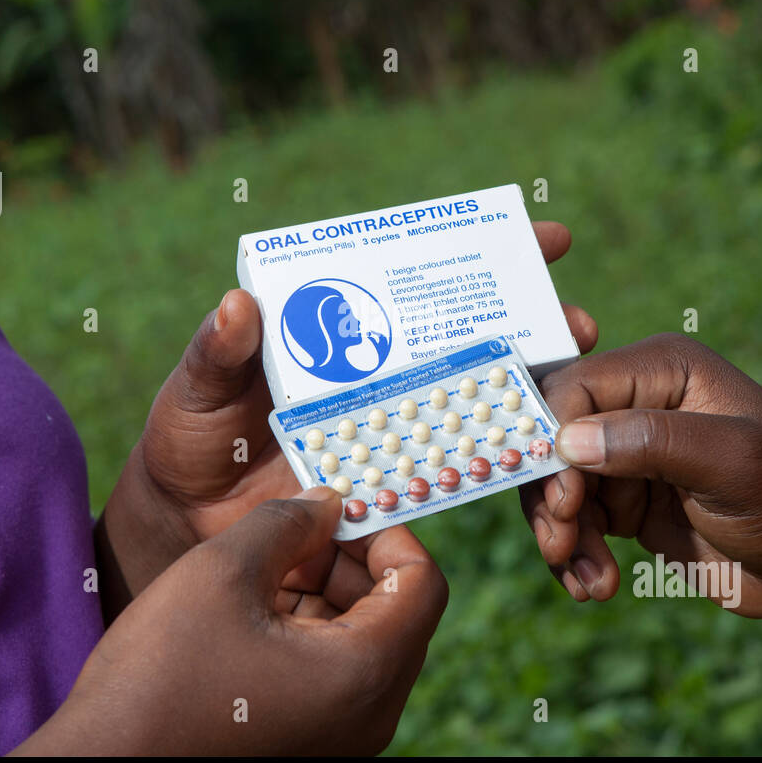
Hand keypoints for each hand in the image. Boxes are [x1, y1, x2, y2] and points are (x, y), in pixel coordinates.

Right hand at [17, 487, 448, 754]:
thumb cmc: (160, 675)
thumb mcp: (222, 571)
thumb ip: (287, 522)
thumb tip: (328, 503)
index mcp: (363, 673)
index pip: (422, 583)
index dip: (386, 532)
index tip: (339, 508)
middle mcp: (367, 716)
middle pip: (396, 613)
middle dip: (350, 561)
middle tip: (296, 531)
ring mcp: (340, 739)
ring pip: (362, 643)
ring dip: (324, 594)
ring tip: (263, 568)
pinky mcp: (308, 747)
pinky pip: (332, 676)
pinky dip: (306, 633)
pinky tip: (251, 611)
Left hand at [98, 222, 598, 614]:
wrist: (187, 526)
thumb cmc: (188, 442)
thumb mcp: (195, 392)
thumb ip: (216, 354)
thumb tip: (239, 303)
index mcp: (334, 334)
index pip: (406, 281)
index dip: (467, 255)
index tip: (533, 236)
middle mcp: (371, 374)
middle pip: (457, 336)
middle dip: (524, 319)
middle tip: (574, 318)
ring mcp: (384, 428)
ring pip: (465, 398)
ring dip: (524, 386)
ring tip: (573, 378)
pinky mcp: (386, 487)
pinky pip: (443, 467)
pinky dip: (485, 456)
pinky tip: (532, 451)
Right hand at [521, 333, 761, 617]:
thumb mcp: (736, 464)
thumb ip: (655, 442)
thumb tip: (568, 441)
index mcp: (664, 370)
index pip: (575, 386)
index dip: (552, 438)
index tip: (563, 496)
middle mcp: (638, 404)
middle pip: (551, 438)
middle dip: (549, 495)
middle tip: (562, 542)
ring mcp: (628, 454)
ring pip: (554, 486)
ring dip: (560, 535)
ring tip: (590, 581)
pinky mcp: (626, 500)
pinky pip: (572, 522)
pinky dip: (574, 556)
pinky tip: (595, 587)